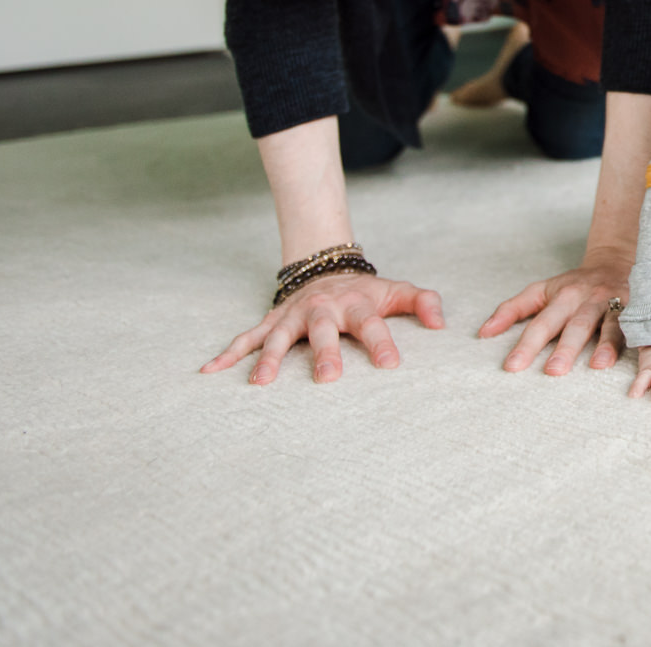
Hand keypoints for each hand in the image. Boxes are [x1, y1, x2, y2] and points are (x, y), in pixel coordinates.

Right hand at [201, 271, 444, 383]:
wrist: (326, 268)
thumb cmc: (366, 293)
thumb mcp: (396, 291)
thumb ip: (422, 302)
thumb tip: (440, 323)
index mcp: (356, 305)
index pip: (372, 325)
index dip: (382, 343)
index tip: (391, 366)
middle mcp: (322, 310)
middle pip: (323, 331)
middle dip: (324, 353)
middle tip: (327, 378)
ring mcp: (293, 316)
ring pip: (279, 337)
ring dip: (270, 359)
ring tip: (261, 383)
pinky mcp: (272, 321)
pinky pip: (247, 338)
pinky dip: (228, 353)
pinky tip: (210, 371)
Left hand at [478, 254, 629, 373]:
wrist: (617, 261)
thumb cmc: (574, 285)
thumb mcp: (541, 291)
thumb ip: (511, 310)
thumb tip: (483, 333)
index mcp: (562, 296)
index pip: (541, 323)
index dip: (526, 345)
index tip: (512, 367)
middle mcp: (588, 300)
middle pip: (575, 325)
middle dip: (565, 348)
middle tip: (552, 371)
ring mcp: (614, 304)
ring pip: (609, 325)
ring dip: (604, 345)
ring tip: (597, 365)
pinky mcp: (637, 309)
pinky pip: (636, 325)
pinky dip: (636, 338)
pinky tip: (636, 354)